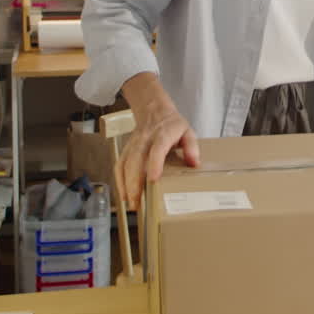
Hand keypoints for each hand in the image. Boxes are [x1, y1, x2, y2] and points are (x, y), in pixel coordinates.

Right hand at [116, 73, 200, 208]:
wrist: (154, 110)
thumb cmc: (172, 125)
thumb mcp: (187, 131)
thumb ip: (191, 147)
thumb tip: (194, 163)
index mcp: (162, 135)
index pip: (157, 149)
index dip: (154, 164)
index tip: (153, 180)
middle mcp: (144, 140)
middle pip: (136, 161)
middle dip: (134, 183)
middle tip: (138, 202)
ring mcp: (133, 145)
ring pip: (125, 164)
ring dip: (126, 185)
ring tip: (131, 203)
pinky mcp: (126, 150)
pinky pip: (119, 165)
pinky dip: (119, 181)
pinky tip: (123, 195)